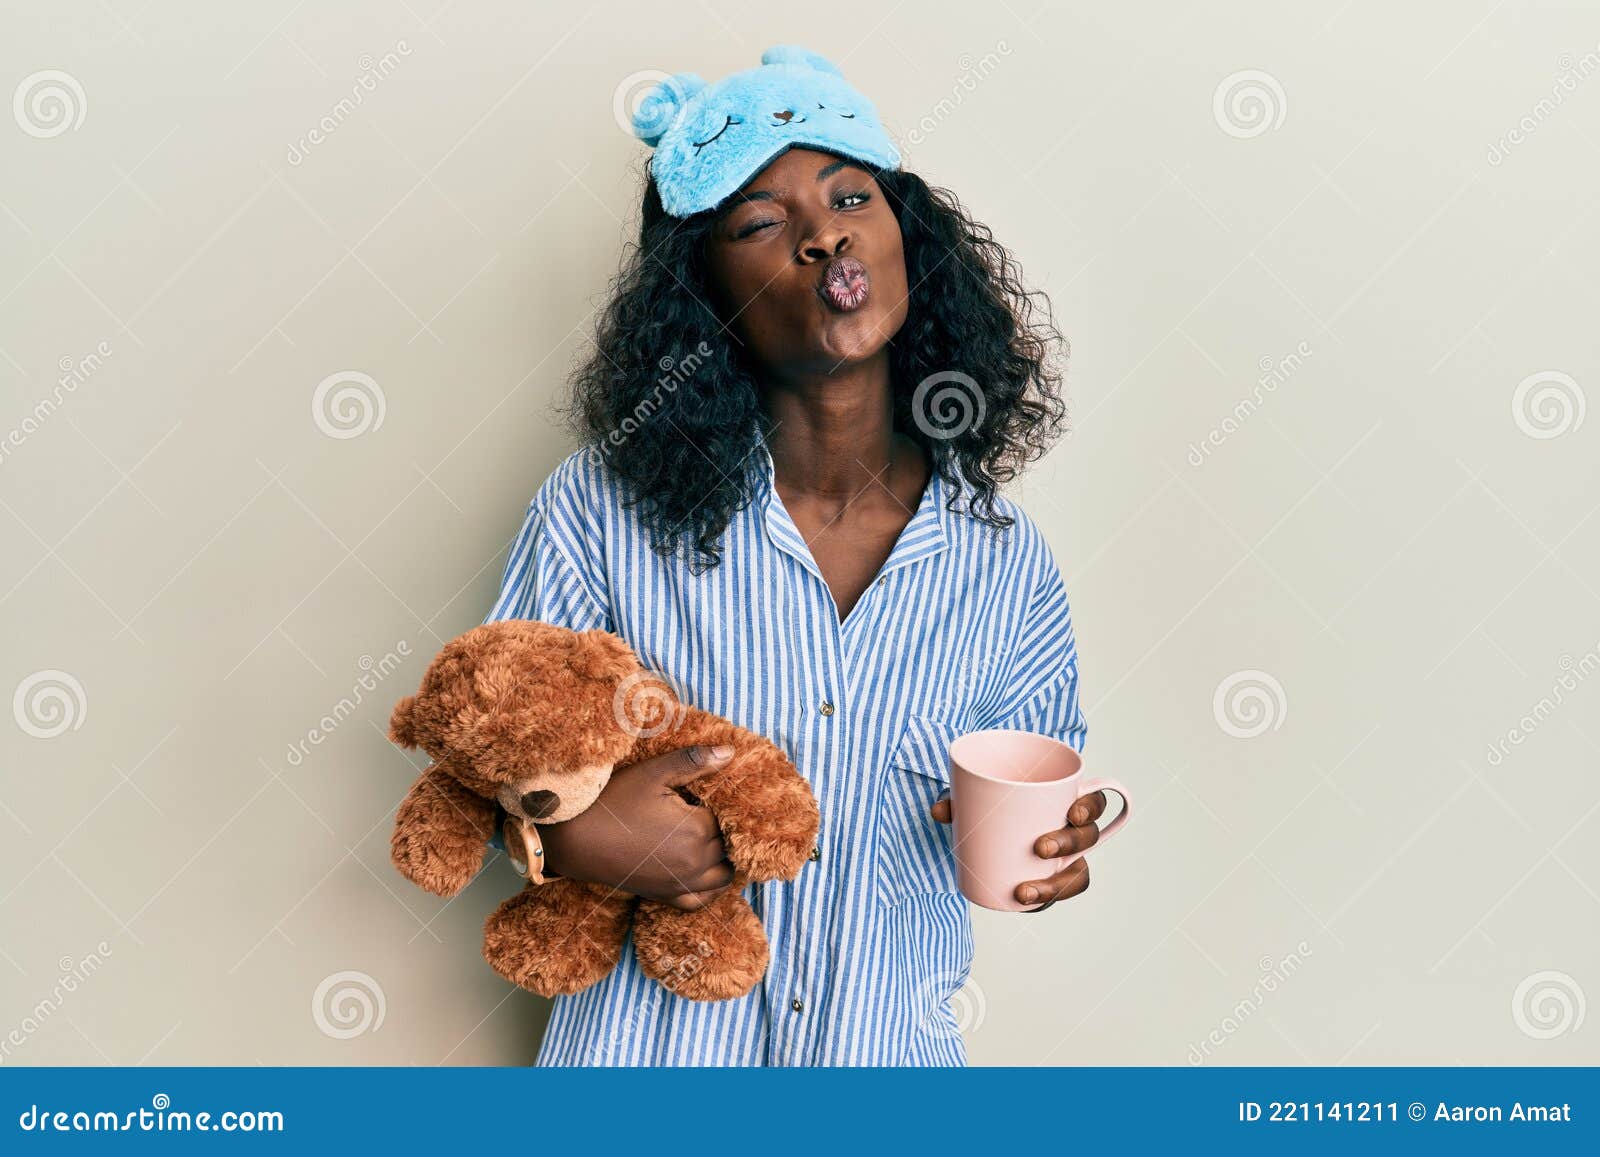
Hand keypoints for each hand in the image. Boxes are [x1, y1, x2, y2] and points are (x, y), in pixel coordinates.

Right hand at [535, 745, 736, 910]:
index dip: (717, 802)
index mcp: (696, 830)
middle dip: (724, 828)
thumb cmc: (612, 802)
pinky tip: (708, 872)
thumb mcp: (653, 773)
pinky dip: (711, 889)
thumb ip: (694, 762)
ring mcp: (681, 884)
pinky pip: (701, 901)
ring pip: (724, 876)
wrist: (574, 840)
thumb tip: (730, 753)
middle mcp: (695, 863)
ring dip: (725, 858)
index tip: (704, 794)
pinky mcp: (666, 896)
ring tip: (712, 837)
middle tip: (706, 810)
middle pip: (728, 845)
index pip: (727, 816)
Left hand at [930, 789, 1107, 910]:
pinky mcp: (1050, 881)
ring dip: (1055, 886)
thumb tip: (940, 812)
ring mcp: (1065, 860)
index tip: (1072, 812)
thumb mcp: (979, 798)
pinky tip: (1022, 902)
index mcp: (1064, 803)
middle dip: (1069, 843)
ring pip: (1076, 874)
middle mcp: (1072, 832)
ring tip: (1024, 892)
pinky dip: (1043, 899)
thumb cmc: (993, 808)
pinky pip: (1056, 894)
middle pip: (1087, 837)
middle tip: (1040, 847)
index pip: (1093, 802)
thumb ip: (961, 801)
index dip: (1090, 807)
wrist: (989, 834)